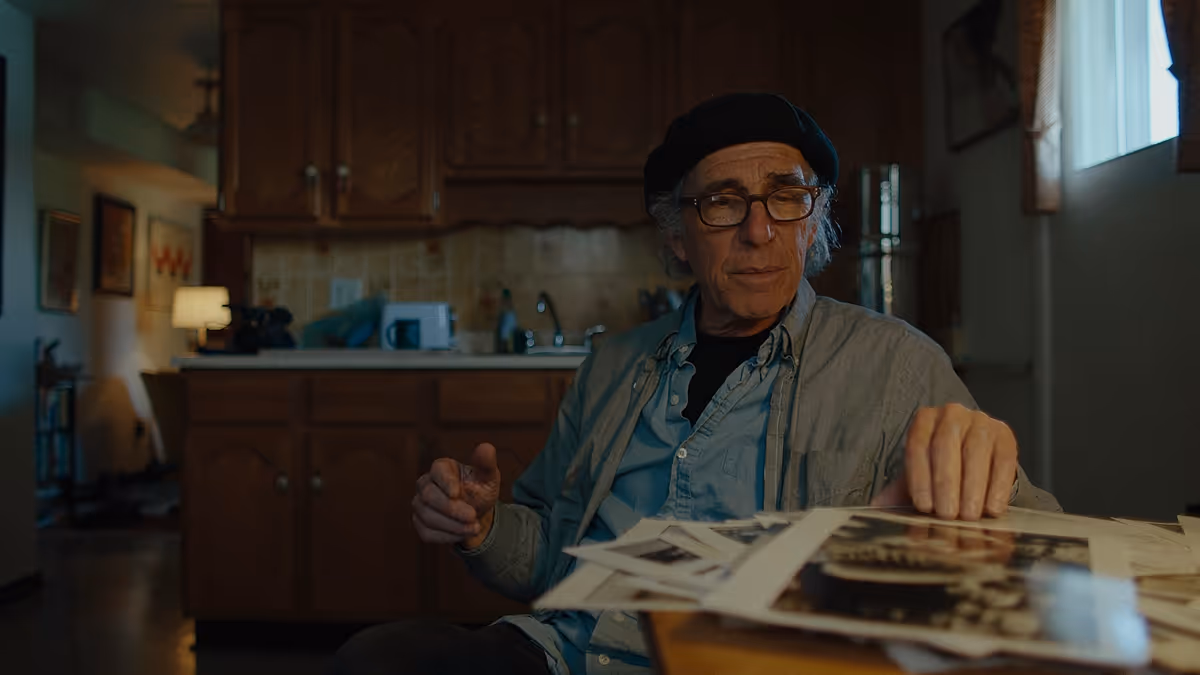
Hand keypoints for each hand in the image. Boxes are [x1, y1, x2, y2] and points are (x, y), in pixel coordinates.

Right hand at [411, 443, 501, 547]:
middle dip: (451, 509)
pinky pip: (427, 532)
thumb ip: (486, 463)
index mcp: (441, 467)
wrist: (477, 514)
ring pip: (427, 517)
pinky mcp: (420, 523)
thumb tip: (486, 447)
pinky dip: (447, 536)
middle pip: (428, 496)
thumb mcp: (488, 477)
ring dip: (452, 525)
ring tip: (474, 528)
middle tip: (473, 516)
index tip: (458, 493)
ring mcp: (420, 504)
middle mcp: (425, 483)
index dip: (446, 483)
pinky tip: (462, 534)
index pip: (437, 472)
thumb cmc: (481, 490)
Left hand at [871, 403, 1017, 520]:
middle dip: (945, 483)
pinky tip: (992, 508)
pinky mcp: (1005, 435)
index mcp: (924, 420)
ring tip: (968, 516)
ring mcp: (980, 422)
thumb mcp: (919, 475)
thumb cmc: (940, 467)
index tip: (923, 506)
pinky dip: (998, 487)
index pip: (917, 445)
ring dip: (972, 488)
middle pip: (945, 446)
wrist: (973, 458)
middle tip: (946, 515)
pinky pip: (1003, 460)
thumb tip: (875, 510)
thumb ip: (897, 491)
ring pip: (975, 452)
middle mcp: (952, 414)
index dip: (919, 477)